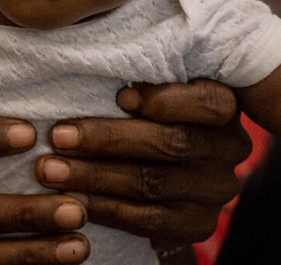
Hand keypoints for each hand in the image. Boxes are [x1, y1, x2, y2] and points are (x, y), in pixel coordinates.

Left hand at [36, 79, 247, 244]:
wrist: (168, 173)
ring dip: (95, 177)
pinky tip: (72, 198)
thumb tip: (88, 54)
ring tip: (50, 169)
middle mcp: (229, 150)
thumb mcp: (153, 86)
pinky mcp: (196, 225)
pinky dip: (105, 208)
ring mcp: (214, 191)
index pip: (207, 102)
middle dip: (108, 140)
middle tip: (58, 137)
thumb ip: (139, 74)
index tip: (119, 95)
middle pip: (170, 144)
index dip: (165, 100)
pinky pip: (147, 220)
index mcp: (225, 107)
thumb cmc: (145, 111)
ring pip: (152, 183)